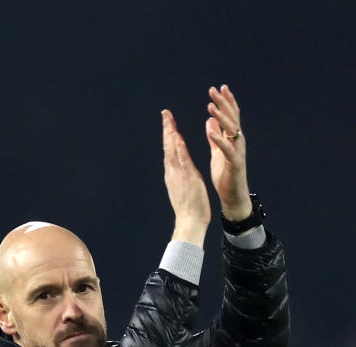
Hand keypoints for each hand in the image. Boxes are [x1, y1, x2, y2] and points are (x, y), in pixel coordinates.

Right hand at [162, 109, 209, 245]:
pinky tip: (178, 137)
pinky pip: (182, 161)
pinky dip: (179, 148)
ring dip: (170, 133)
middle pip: (168, 147)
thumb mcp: (186, 188)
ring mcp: (178, 175)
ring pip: (172, 151)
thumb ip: (183, 175)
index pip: (170, 151)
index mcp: (174, 174)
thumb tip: (183, 168)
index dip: (169, 136)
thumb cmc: (190, 209)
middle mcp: (173, 172)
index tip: (169, 122)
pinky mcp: (186, 179)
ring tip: (169, 119)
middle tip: (165, 113)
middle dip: (167, 129)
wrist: (189, 223)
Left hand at [206, 84, 251, 220]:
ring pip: (231, 130)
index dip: (226, 101)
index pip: (231, 115)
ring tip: (210, 106)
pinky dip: (219, 139)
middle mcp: (238, 142)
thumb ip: (215, 135)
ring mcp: (238, 152)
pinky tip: (211, 131)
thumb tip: (210, 120)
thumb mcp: (218, 151)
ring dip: (221, 117)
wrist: (233, 196)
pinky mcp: (235, 163)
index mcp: (233, 138)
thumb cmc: (226, 174)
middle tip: (214, 89)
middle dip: (223, 103)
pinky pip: (227, 149)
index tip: (220, 87)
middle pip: (232, 118)